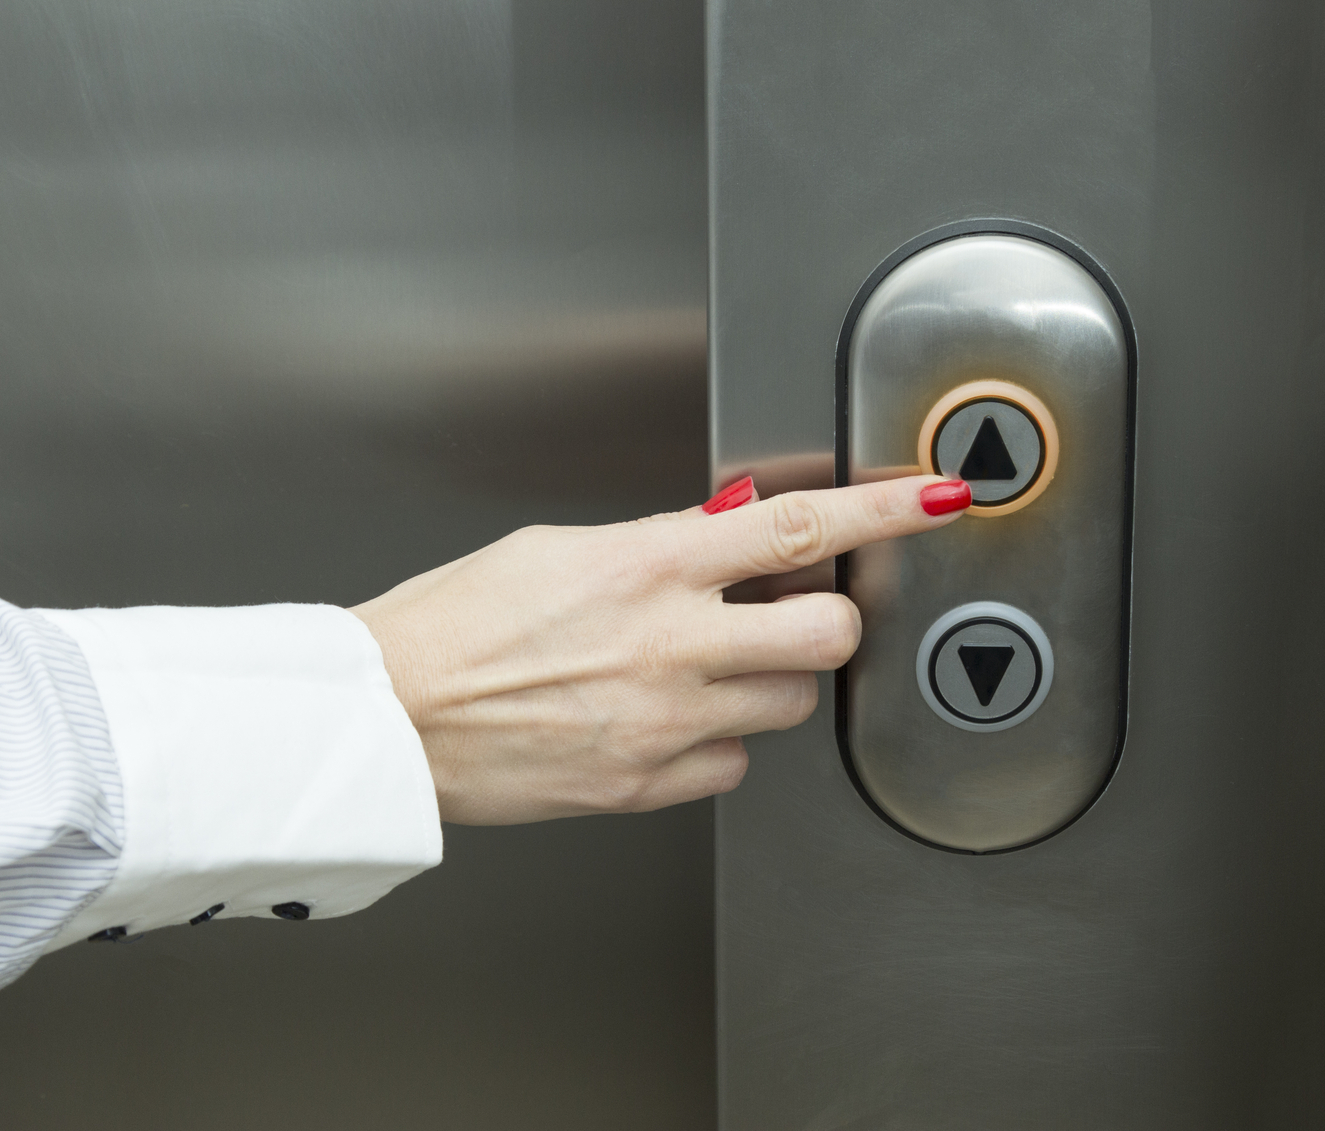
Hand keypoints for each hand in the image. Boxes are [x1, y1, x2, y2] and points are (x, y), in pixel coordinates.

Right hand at [349, 475, 970, 824]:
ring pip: (791, 706)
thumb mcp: (555, 550)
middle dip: (828, 617)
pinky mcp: (648, 785)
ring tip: (705, 671)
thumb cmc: (451, 626)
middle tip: (799, 613)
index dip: (882, 508)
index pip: (796, 526)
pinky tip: (663, 723)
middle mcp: (670, 642)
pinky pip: (732, 768)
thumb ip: (652, 547)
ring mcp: (665, 720)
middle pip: (828, 629)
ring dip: (769, 683)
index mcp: (645, 564)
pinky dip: (716, 745)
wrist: (392, 716)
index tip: (932, 497)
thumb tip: (716, 541)